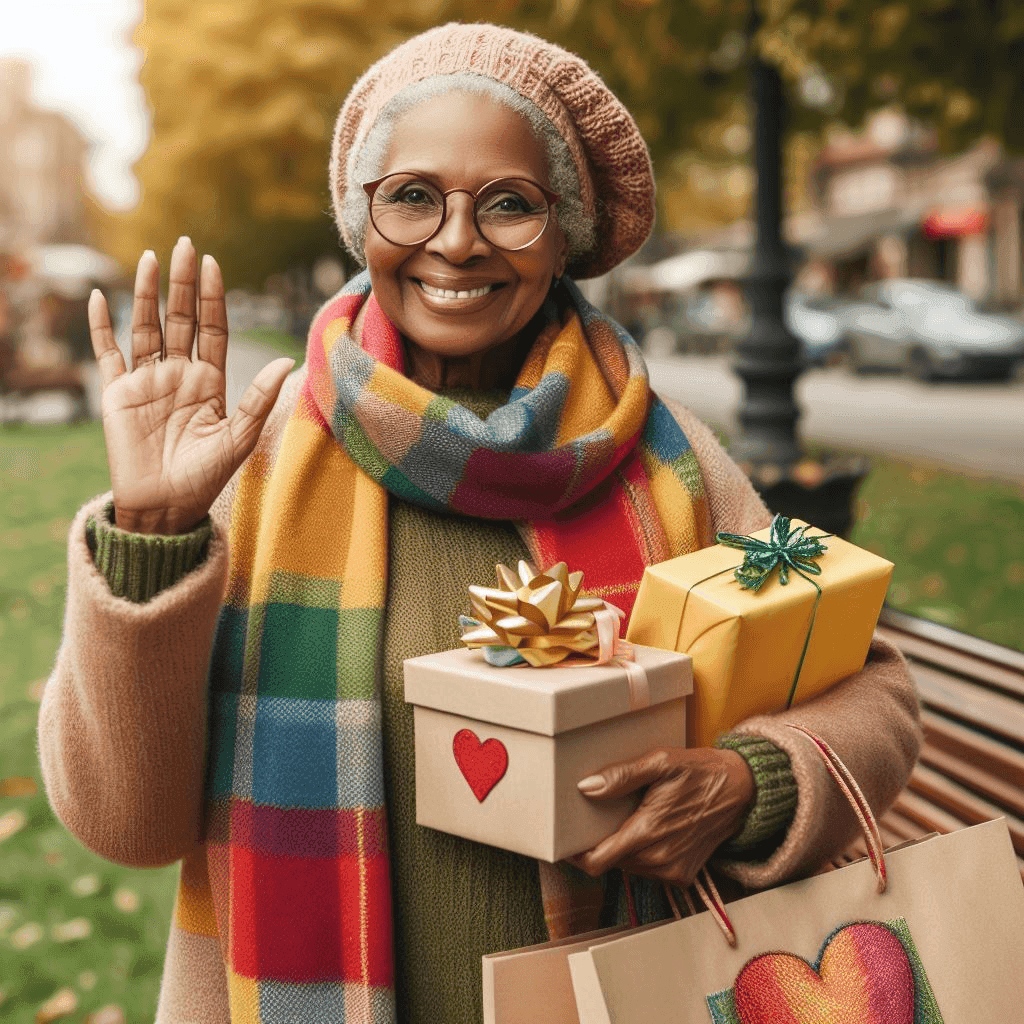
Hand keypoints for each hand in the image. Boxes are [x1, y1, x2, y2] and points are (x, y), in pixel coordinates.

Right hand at [88, 238, 294, 533]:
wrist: (166, 508)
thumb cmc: (206, 478)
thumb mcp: (239, 438)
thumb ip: (259, 399)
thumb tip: (287, 361)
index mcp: (210, 382)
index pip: (212, 329)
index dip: (212, 298)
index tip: (214, 265)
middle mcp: (178, 375)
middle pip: (180, 319)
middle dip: (183, 283)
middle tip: (185, 245)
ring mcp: (146, 382)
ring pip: (146, 327)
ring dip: (147, 294)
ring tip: (150, 258)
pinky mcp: (116, 395)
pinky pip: (107, 354)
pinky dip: (101, 327)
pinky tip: (101, 298)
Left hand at [572, 747, 755, 888]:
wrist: (742, 791)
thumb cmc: (700, 772)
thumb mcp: (661, 762)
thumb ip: (622, 776)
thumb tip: (587, 788)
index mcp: (648, 832)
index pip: (597, 863)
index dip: (576, 856)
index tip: (565, 842)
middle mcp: (659, 860)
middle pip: (610, 863)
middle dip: (600, 844)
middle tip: (597, 819)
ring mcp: (672, 871)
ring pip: (628, 867)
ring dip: (622, 848)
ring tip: (627, 818)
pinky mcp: (683, 876)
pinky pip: (649, 870)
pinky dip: (642, 854)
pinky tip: (649, 829)